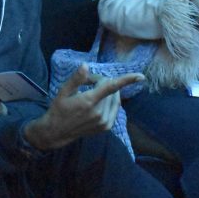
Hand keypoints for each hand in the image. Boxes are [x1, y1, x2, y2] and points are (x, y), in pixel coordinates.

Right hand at [23, 64, 143, 150]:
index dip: (127, 80)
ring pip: (114, 98)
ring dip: (107, 91)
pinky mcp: (107, 127)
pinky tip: (100, 100)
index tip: (141, 76)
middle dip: (102, 82)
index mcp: (89, 102)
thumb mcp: (63, 91)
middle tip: (88, 82)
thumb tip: (86, 66)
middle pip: (111, 89)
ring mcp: (104, 121)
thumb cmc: (59, 109)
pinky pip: (115, 108)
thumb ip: (76, 79)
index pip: (111, 87)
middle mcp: (100, 113)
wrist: (57, 132)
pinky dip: (111, 100)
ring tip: (91, 92)